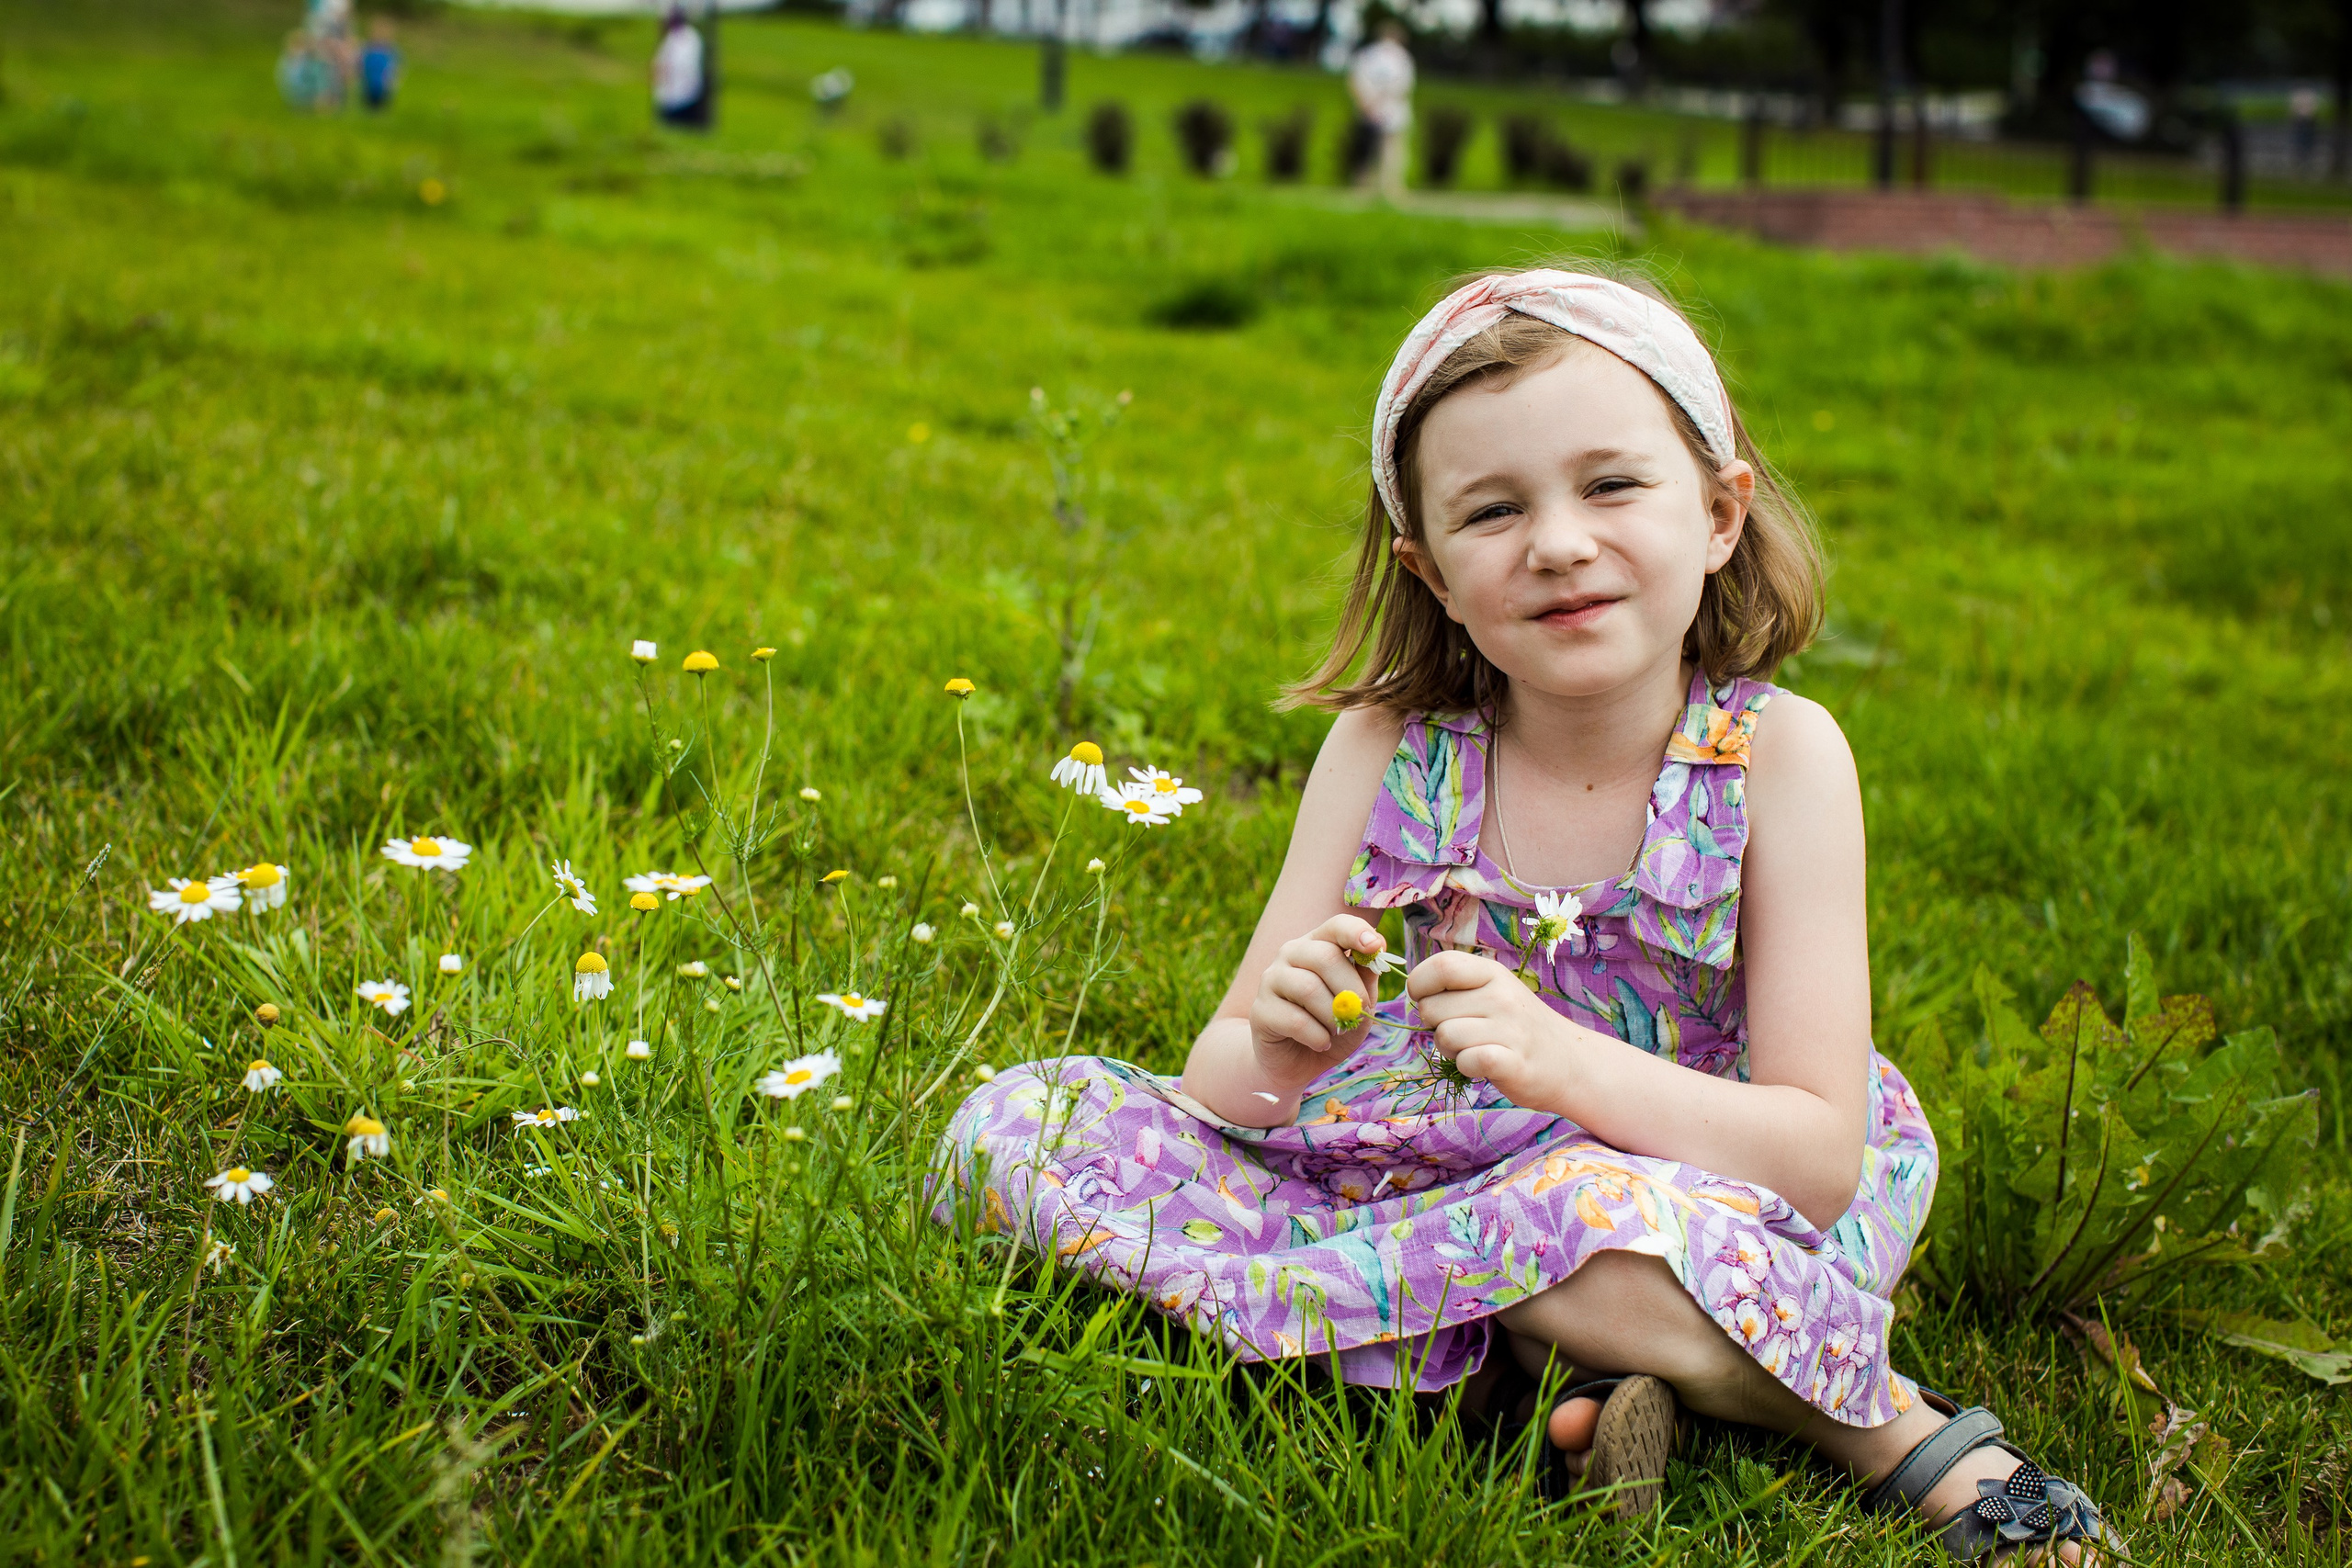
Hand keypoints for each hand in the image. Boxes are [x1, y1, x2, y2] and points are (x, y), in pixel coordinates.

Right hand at [1249, 915, 1391, 1089]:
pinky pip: (1296, 1020)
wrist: (1297, 1062)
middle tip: (1360, 1012)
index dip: (1356, 932)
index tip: (1376, 946)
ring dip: (1333, 1016)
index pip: (1336, 926)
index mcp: (1318, 944)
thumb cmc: (1332, 1026)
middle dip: (1351, 989)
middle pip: (1324, 957)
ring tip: (1336, 1031)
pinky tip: (1321, 1043)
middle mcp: (1290, 954)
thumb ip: (1366, 976)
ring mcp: (1271, 979)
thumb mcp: (1359, 1003)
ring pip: (1309, 988)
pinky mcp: (1260, 1010)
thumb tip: (1377, 949)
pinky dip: (1318, 1037)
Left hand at [1406, 950, 1579, 1109]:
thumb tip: (1413, 994)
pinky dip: (1467, 1067)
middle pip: (1431, 1008)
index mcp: (1493, 973)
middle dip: (1435, 1026)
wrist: (1570, 1063)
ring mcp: (1511, 1029)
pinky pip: (1467, 1060)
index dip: (1419, 984)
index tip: (1426, 1000)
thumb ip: (1456, 986)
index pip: (1440, 965)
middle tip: (1463, 1033)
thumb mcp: (1493, 991)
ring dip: (1451, 1050)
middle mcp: (1503, 996)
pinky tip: (1483, 1066)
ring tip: (1475, 1049)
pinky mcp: (1514, 1063)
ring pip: (1444, 1036)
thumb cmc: (1518, 1027)